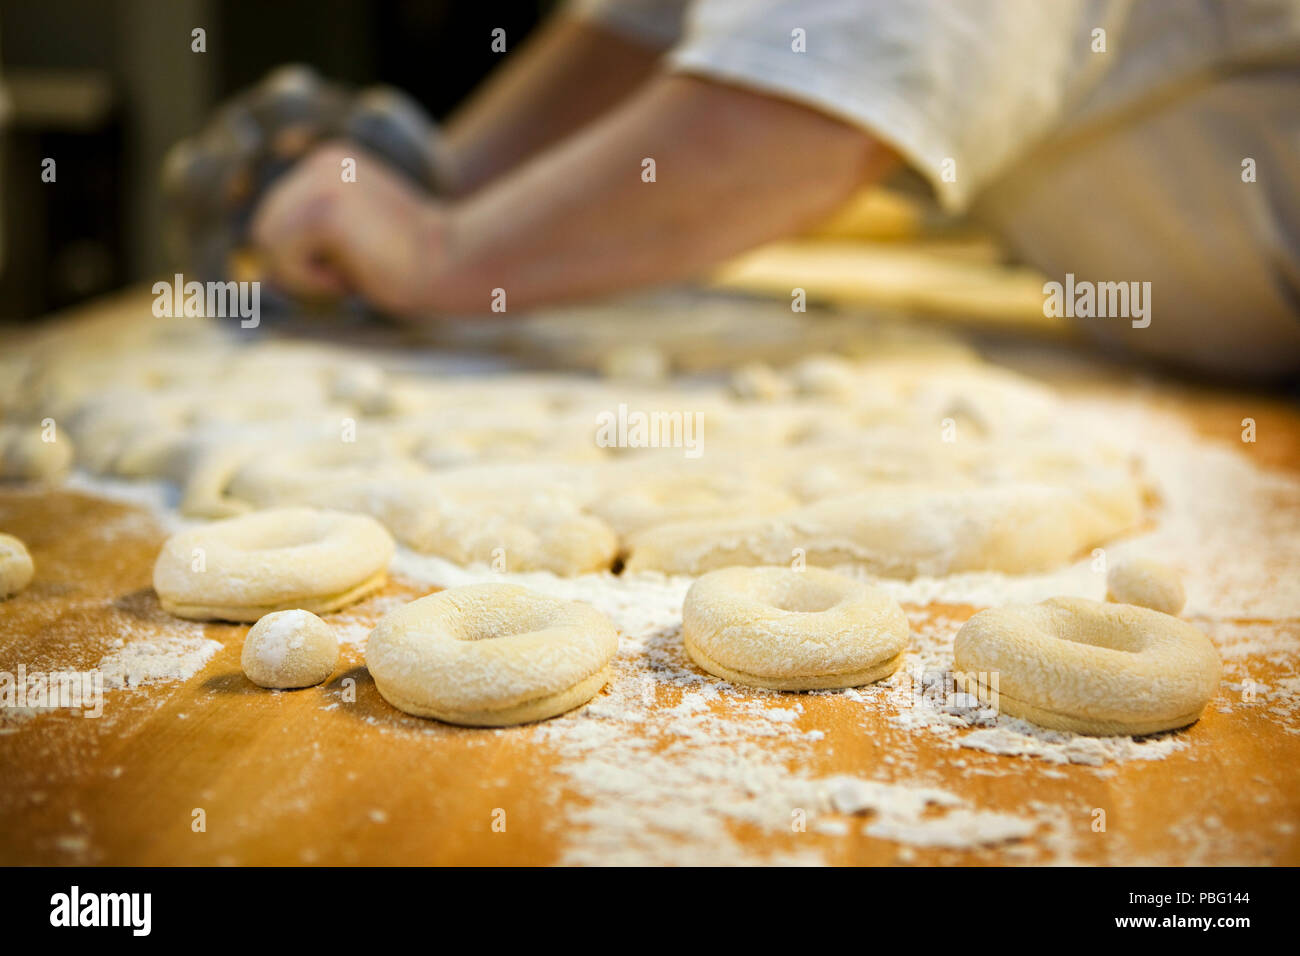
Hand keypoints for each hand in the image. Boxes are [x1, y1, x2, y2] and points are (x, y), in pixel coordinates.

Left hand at [249, 141, 444, 315]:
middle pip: (264, 228)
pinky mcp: (323, 208)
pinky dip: (310, 279)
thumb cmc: (413, 264)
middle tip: (353, 272)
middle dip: (298, 265)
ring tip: (352, 271)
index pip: (278, 218)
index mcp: (329, 162)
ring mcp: (322, 181)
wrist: (456, 262)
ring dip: (304, 274)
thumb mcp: (351, 243)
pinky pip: (282, 255)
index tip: (354, 261)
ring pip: (268, 241)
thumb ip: (310, 242)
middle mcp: (321, 161)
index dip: (304, 256)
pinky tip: (352, 273)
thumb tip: (254, 277)